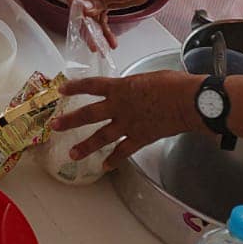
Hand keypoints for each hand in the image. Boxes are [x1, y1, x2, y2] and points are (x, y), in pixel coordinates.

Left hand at [50, 70, 202, 169]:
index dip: (74, 87)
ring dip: (85, 146)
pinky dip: (114, 159)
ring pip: (101, 137)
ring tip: (72, 154)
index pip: (91, 85)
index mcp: (120, 87)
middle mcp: (119, 106)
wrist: (188, 102)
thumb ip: (134, 85)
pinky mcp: (140, 138)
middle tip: (54, 125)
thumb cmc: (172, 84)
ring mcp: (128, 124)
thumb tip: (134, 89)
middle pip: (88, 114)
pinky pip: (123, 151)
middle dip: (70, 120)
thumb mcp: (147, 77)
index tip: (61, 90)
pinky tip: (105, 166)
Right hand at [65, 0, 167, 47]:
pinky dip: (104, 31)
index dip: (75, 8)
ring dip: (96, 32)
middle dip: (86, 26)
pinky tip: (109, 40)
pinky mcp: (104, 4)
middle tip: (92, 40)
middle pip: (81, 8)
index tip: (80, 21)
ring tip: (100, 46)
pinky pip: (100, 20)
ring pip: (90, 17)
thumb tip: (82, 8)